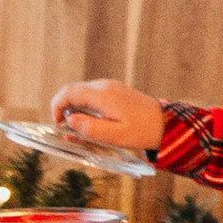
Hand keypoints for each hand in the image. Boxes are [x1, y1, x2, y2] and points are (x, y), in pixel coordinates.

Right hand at [47, 78, 164, 155]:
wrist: (166, 124)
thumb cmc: (142, 131)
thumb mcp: (115, 136)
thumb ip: (90, 128)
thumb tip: (69, 120)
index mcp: (102, 95)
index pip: (69, 92)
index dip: (56, 106)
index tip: (56, 125)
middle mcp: (104, 86)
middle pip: (72, 90)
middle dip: (62, 108)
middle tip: (64, 129)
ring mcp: (110, 87)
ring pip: (81, 92)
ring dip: (73, 108)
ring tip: (77, 129)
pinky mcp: (114, 91)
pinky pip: (91, 95)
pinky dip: (84, 106)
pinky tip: (89, 122)